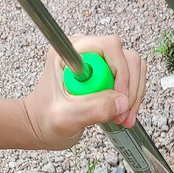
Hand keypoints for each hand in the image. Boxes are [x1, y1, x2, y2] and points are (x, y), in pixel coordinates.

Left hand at [20, 35, 147, 150]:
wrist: (40, 125)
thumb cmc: (44, 119)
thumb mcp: (65, 118)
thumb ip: (92, 109)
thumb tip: (122, 102)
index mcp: (71, 51)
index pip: (109, 47)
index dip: (120, 72)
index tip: (117, 99)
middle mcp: (87, 50)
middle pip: (126, 57)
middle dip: (130, 88)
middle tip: (122, 115)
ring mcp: (98, 61)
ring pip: (133, 68)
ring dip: (134, 95)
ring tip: (122, 118)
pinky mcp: (106, 73)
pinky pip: (131, 79)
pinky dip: (132, 98)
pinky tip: (121, 114)